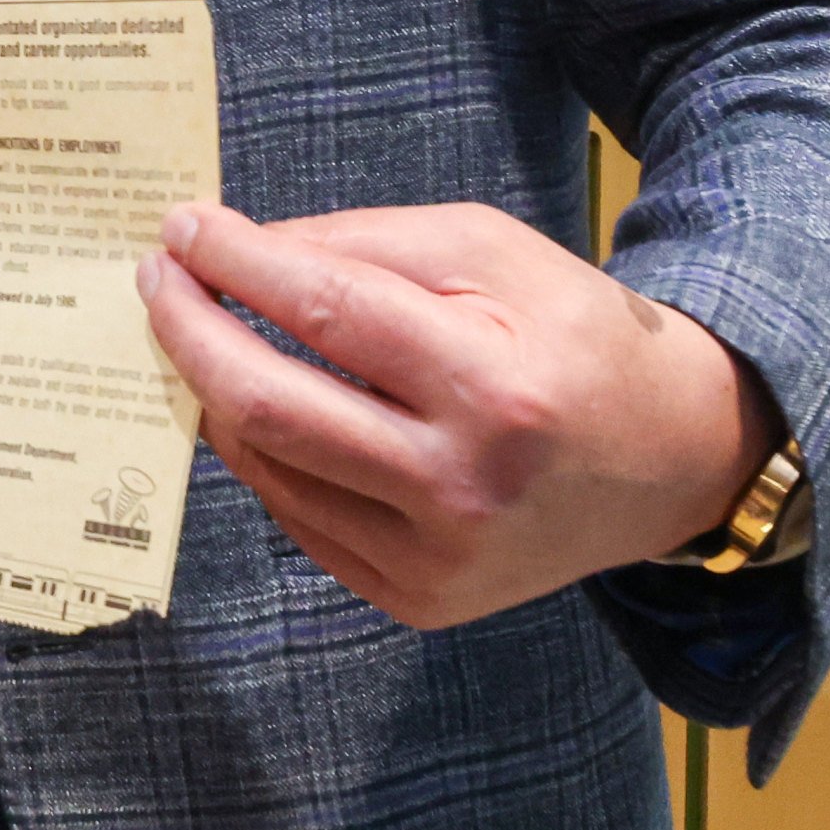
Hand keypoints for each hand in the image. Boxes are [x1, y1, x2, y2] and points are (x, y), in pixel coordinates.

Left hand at [135, 200, 783, 631]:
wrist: (672, 460)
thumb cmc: (574, 336)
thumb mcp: (490, 252)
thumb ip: (358, 244)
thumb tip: (233, 251)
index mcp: (494, 390)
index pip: (324, 313)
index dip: (236, 266)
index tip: (180, 229)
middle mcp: (462, 489)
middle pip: (270, 408)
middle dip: (190, 333)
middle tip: (157, 280)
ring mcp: (438, 560)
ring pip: (269, 467)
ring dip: (217, 393)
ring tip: (203, 332)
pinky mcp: (419, 600)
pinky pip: (298, 516)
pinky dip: (267, 452)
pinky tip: (266, 405)